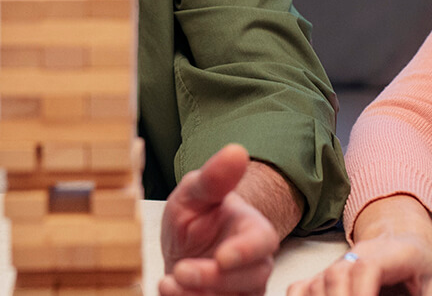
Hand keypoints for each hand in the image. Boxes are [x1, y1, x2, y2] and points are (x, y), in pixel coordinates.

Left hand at [159, 143, 280, 294]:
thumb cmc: (196, 216)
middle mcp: (255, 263)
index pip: (262, 242)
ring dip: (200, 295)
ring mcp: (244, 288)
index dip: (245, 252)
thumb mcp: (194, 193)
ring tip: (169, 283)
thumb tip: (236, 151)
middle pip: (249, 278)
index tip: (222, 256)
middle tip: (181, 271)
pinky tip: (170, 292)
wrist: (184, 248)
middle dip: (213, 278)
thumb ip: (214, 178)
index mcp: (253, 229)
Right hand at [286, 195, 431, 295]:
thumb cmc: (428, 272)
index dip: (361, 293)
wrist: (412, 246)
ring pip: (318, 282)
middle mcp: (363, 253)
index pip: (369, 267)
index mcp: (399, 253)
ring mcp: (341, 263)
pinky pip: (301, 287)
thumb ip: (428, 294)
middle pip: (338, 274)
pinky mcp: (327, 276)